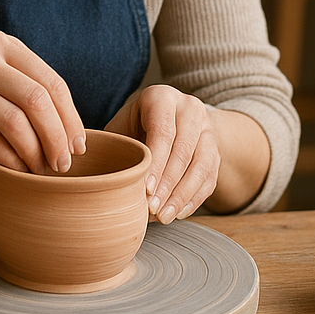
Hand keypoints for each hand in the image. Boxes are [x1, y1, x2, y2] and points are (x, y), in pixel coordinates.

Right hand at [0, 29, 85, 175]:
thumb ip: (21, 81)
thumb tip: (67, 125)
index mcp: (1, 43)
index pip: (50, 81)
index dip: (70, 116)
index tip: (78, 143)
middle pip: (37, 100)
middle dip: (57, 137)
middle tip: (63, 163)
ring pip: (15, 122)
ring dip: (35, 152)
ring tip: (41, 170)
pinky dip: (9, 159)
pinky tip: (16, 169)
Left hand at [105, 84, 219, 222]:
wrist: (167, 117)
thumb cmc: (134, 126)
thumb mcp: (122, 127)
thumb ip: (113, 146)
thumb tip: (98, 177)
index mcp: (162, 97)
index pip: (163, 132)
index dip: (156, 163)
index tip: (144, 190)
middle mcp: (189, 108)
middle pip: (184, 150)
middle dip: (168, 184)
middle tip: (151, 208)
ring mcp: (207, 128)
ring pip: (202, 165)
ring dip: (182, 195)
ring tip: (163, 216)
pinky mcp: (216, 149)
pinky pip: (210, 177)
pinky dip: (194, 198)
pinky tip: (177, 212)